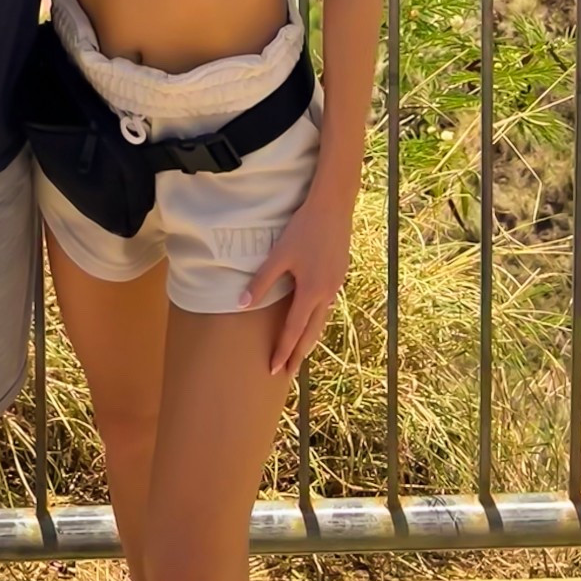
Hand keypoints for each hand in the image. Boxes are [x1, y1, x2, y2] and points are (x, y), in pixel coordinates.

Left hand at [239, 195, 351, 375]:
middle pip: (311, 333)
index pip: (293, 330)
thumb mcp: (279, 254)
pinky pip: (327, 304)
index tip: (274, 369)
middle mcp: (326, 294)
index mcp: (311, 292)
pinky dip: (318, 318)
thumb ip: (261, 281)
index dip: (283, 350)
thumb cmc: (303, 228)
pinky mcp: (339, 274)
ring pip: (322, 320)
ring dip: (310, 338)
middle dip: (299, 354)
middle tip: (289, 373)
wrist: (333, 206)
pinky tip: (313, 317)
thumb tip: (241, 304)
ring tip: (300, 352)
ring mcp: (336, 285)